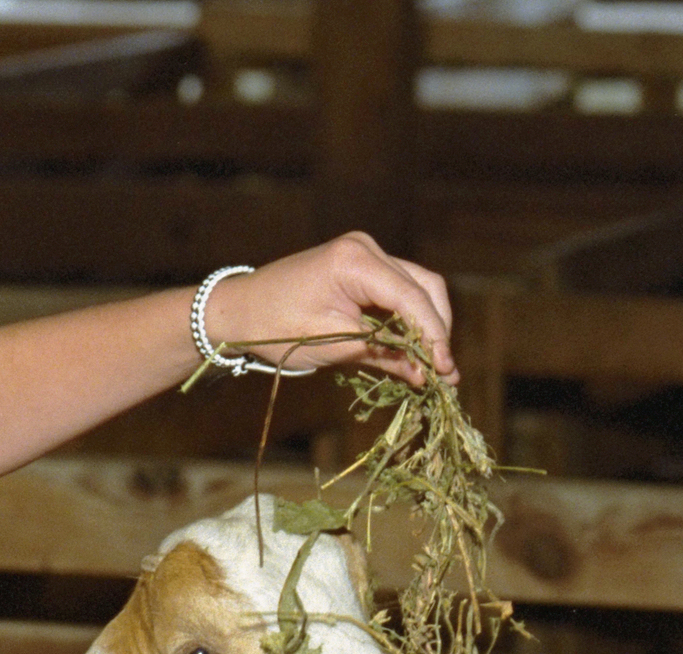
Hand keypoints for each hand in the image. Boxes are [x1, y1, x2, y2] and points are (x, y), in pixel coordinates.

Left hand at [196, 232, 455, 384]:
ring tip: (434, 368)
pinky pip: (396, 293)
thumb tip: (426, 376)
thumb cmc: (275, 327)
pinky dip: (407, 322)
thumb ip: (383, 355)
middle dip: (437, 330)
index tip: (446, 371)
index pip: (412, 298)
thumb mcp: (332, 346)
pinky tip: (414, 352)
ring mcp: (364, 254)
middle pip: (424, 287)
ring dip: (426, 326)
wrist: (236, 311)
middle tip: (445, 373)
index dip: (434, 336)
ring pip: (416, 288)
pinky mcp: (361, 268)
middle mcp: (366, 249)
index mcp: (355, 261)